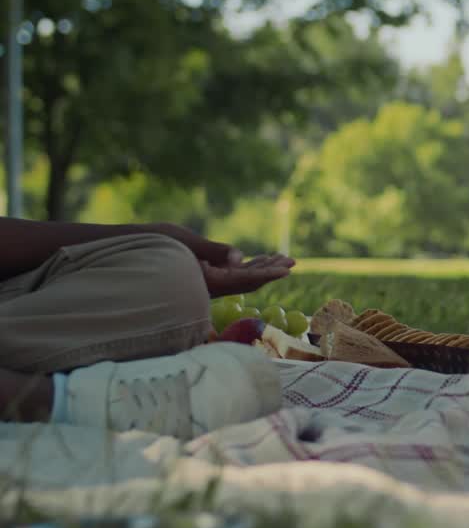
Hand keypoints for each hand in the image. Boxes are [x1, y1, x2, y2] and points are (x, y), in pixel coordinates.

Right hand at [142, 222, 294, 296]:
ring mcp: (203, 282)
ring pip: (239, 278)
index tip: (287, 269)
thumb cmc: (147, 244)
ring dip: (260, 268)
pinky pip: (228, 275)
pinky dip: (244, 266)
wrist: (117, 252)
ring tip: (281, 259)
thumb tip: (241, 257)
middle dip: (270, 271)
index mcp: (203, 281)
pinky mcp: (199, 276)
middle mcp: (206, 286)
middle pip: (247, 281)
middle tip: (291, 261)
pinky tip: (256, 259)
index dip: (267, 274)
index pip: (243, 280)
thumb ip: (212, 251)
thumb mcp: (182, 241)